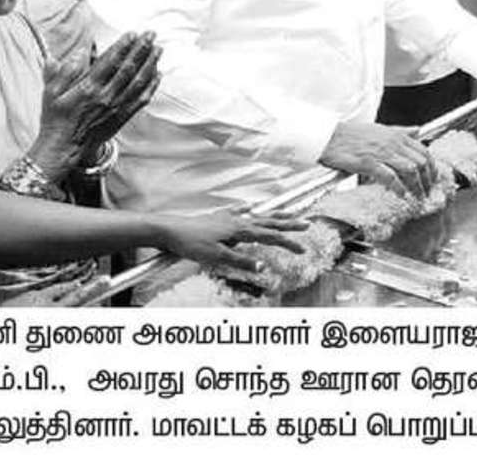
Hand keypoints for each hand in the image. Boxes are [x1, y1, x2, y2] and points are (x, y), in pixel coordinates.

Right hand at [40, 31, 161, 155]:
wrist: (64, 149)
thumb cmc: (55, 119)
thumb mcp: (50, 93)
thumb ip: (62, 71)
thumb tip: (79, 52)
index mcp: (88, 88)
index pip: (110, 62)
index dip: (123, 46)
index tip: (133, 33)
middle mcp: (106, 97)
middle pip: (128, 69)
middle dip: (141, 49)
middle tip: (151, 34)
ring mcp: (116, 108)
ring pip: (138, 82)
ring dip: (150, 64)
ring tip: (158, 50)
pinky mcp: (122, 117)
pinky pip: (141, 100)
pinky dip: (151, 86)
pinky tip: (158, 75)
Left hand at [152, 213, 310, 271]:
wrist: (170, 230)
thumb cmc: (192, 244)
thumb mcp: (218, 257)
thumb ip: (242, 261)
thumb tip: (263, 268)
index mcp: (241, 230)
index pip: (270, 237)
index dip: (288, 243)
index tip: (303, 249)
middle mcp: (238, 221)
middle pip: (269, 222)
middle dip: (289, 224)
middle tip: (306, 224)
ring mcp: (228, 217)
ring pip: (257, 215)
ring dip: (274, 215)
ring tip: (287, 213)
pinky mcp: (218, 218)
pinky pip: (239, 212)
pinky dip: (249, 210)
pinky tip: (250, 207)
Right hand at [320, 121, 435, 197]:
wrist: (329, 136)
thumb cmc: (352, 134)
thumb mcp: (380, 128)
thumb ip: (401, 130)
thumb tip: (418, 130)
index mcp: (396, 135)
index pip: (423, 151)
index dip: (432, 167)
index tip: (432, 179)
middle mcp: (392, 143)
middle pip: (420, 162)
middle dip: (427, 180)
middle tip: (426, 192)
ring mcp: (381, 153)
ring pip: (410, 170)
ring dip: (416, 186)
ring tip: (417, 197)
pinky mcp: (368, 163)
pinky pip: (390, 177)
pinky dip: (398, 188)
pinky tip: (401, 195)